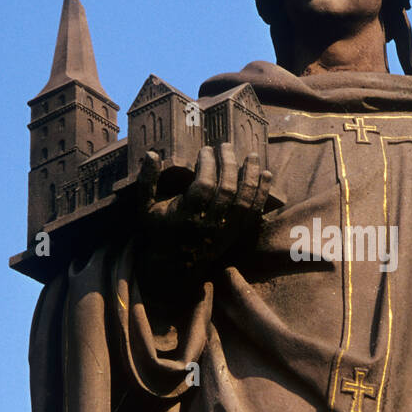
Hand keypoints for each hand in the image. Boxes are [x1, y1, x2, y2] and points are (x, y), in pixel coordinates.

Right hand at [136, 143, 272, 273]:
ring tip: (253, 155)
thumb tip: (152, 153)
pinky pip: (254, 211)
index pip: (203, 186)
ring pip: (243, 199)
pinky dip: (261, 192)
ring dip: (250, 175)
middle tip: (225, 146)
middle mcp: (209, 223)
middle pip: (226, 189)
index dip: (208, 165)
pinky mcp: (236, 233)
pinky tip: (265, 174)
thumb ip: (147, 180)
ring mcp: (225, 229)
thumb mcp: (146, 208)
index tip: (206, 149)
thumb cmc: (160, 231)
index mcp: (186, 215)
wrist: (176, 266)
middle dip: (228, 164)